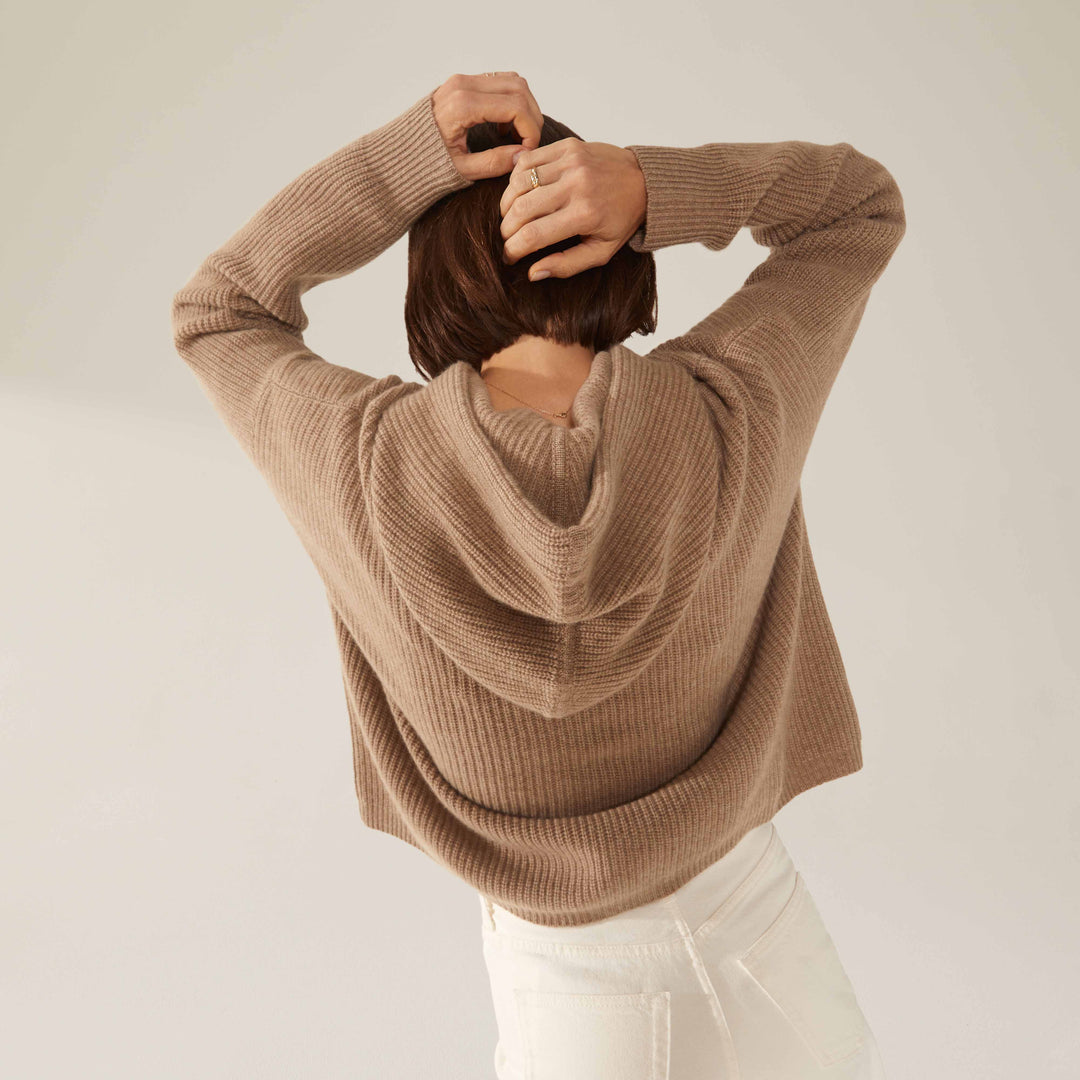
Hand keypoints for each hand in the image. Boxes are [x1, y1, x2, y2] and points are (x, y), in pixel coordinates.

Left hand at [432, 72, 543, 181]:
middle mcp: (463, 85)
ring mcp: (462, 80)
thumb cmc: (425, 163)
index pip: (516, 107)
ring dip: (523, 107)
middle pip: (519, 88)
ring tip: (517, 136)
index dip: (530, 130)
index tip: (528, 151)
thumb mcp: (461, 170)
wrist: (399, 151)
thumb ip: (494, 163)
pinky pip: (498, 82)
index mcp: (463, 105)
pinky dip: (510, 101)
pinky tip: (503, 128)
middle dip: (531, 117)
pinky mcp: (462, 82)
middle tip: (529, 144)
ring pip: (512, 80)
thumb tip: (523, 156)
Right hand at [499, 139, 646, 280]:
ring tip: (511, 217)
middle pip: (520, 209)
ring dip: (507, 204)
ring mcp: (571, 162)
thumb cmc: (621, 219)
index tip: (509, 257)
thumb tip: (533, 273)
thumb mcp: (601, 252)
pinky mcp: (567, 146)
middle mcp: (576, 185)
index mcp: (584, 215)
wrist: (644, 180)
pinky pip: (527, 160)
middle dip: (506, 229)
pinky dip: (516, 178)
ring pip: (518, 182)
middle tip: (508, 238)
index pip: (532, 235)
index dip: (512, 249)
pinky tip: (520, 192)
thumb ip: (567, 265)